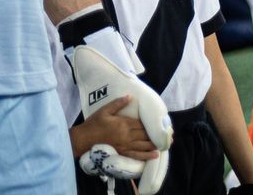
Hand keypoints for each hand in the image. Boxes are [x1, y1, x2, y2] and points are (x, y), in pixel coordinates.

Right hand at [69, 45, 172, 191]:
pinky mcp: (122, 152)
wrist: (84, 139)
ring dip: (155, 144)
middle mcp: (127, 135)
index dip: (152, 124)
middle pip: (145, 134)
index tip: (161, 122)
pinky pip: (137, 155)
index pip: (141, 123)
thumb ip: (118, 104)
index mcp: (123, 123)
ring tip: (165, 143)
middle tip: (168, 133)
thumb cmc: (93, 124)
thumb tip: (130, 97)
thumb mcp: (104, 110)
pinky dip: (147, 155)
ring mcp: (125, 145)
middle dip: (156, 134)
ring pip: (144, 145)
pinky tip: (155, 154)